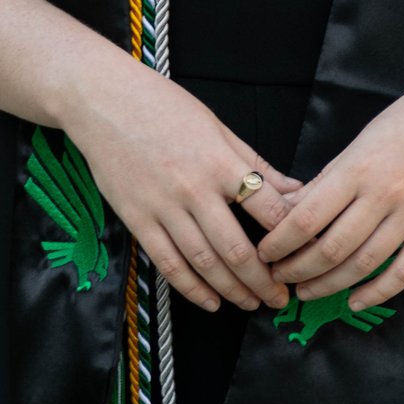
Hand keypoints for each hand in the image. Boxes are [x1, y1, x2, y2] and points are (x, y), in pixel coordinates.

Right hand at [69, 63, 301, 314]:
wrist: (102, 101)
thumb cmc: (161, 104)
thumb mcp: (215, 125)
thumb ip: (253, 161)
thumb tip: (293, 189)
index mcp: (219, 161)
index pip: (266, 208)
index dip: (290, 236)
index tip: (302, 252)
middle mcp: (193, 189)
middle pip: (237, 248)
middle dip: (263, 280)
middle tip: (279, 296)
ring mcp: (163, 207)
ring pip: (204, 263)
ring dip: (232, 290)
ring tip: (251, 302)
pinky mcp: (137, 220)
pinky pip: (168, 264)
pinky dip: (192, 289)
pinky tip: (210, 301)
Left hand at [254, 75, 403, 309]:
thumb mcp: (363, 139)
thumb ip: (331, 178)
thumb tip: (292, 210)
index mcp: (358, 168)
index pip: (306, 217)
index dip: (280, 242)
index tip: (264, 252)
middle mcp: (383, 195)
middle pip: (330, 248)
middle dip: (298, 269)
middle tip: (278, 278)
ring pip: (363, 265)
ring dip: (328, 285)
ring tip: (306, 292)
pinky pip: (403, 272)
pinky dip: (376, 293)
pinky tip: (354, 300)